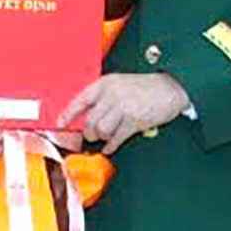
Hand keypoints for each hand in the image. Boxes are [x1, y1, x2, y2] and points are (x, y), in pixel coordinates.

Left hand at [56, 73, 190, 153]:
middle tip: (92, 135)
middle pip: (90, 120)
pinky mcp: (134, 121)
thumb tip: (87, 118)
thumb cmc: (146, 86)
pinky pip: (116, 138)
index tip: (60, 123)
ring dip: (102, 137)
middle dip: (89, 132)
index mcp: (106, 83)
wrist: (171, 87)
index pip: (80, 99)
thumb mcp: (121, 84)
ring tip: (107, 136)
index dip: (68, 113)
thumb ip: (104, 98)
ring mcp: (123, 107)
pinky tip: (111, 147)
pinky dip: (111, 146)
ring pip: (101, 131)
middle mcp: (111, 94)